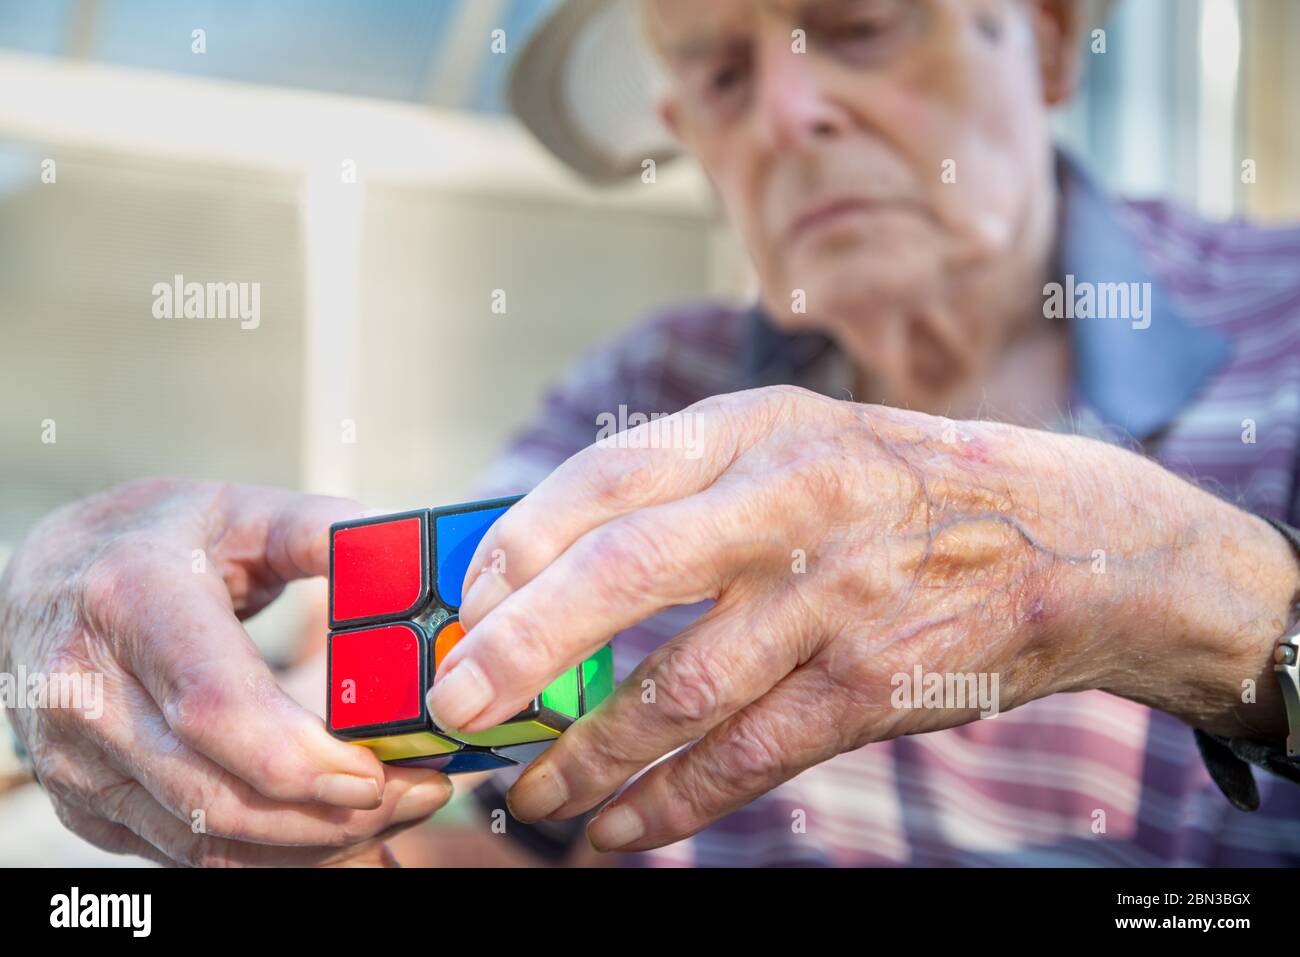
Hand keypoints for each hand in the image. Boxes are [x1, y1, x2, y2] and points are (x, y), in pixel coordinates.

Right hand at [0, 480, 451, 865]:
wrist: (51, 574)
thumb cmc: (161, 538)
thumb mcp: (241, 510)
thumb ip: (326, 531)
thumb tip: (410, 557)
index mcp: (132, 600)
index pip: (214, 707)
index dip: (301, 756)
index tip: (381, 770)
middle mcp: (87, 690)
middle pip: (216, 795)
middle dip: (331, 814)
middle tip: (419, 793)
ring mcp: (75, 758)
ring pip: (205, 840)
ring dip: (313, 843)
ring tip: (395, 812)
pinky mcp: (84, 802)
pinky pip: (186, 854)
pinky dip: (271, 854)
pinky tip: (335, 829)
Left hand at [430, 385, 1297, 851]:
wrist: (1065, 538)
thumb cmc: (897, 485)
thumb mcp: (795, 442)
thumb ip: (684, 489)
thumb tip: (544, 568)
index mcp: (759, 430)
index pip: (606, 479)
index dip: (519, 548)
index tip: (466, 609)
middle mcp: (793, 502)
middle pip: (623, 574)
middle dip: (521, 650)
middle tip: (453, 709)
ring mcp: (835, 598)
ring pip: (677, 690)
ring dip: (586, 756)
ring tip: (528, 795)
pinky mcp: (871, 685)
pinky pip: (744, 759)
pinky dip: (668, 804)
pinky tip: (617, 828)